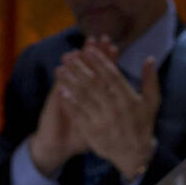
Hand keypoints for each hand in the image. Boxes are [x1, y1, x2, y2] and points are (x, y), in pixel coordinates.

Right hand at [27, 36, 119, 175]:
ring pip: (74, 73)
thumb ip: (112, 112)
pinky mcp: (56, 102)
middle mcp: (81, 91)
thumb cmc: (80, 137)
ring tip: (82, 46)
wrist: (58, 146)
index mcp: (94, 95)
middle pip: (89, 68)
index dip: (108, 61)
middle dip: (93, 54)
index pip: (104, 74)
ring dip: (77, 60)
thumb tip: (130, 102)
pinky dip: (62, 76)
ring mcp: (67, 94)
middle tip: (98, 38)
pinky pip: (60, 87)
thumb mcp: (100, 125)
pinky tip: (62, 67)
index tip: (114, 46)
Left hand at [56, 37, 160, 178]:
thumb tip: (150, 58)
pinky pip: (78, 115)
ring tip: (60, 70)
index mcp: (128, 99)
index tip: (88, 49)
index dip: (99, 61)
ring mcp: (102, 121)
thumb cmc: (143, 125)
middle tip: (67, 56)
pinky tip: (61, 92)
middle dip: (79, 68)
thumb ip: (150, 80)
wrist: (134, 154)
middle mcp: (115, 109)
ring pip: (83, 98)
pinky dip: (69, 103)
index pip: (112, 75)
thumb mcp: (152, 102)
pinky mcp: (92, 132)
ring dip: (70, 82)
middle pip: (93, 84)